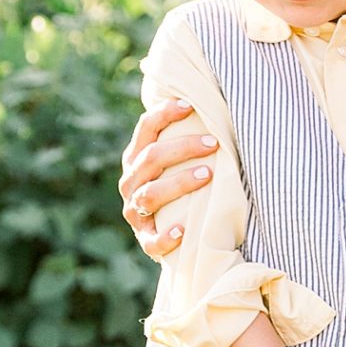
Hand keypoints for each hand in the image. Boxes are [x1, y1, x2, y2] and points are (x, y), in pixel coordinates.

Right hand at [119, 100, 219, 258]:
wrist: (173, 237)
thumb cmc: (182, 190)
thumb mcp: (176, 164)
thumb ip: (185, 143)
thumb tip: (214, 110)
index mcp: (136, 159)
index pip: (145, 129)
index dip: (164, 114)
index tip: (189, 106)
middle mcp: (131, 183)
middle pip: (150, 158)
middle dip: (182, 148)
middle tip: (213, 143)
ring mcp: (135, 213)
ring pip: (150, 194)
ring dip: (179, 183)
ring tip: (207, 175)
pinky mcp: (146, 241)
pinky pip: (152, 240)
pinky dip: (166, 236)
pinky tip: (183, 229)